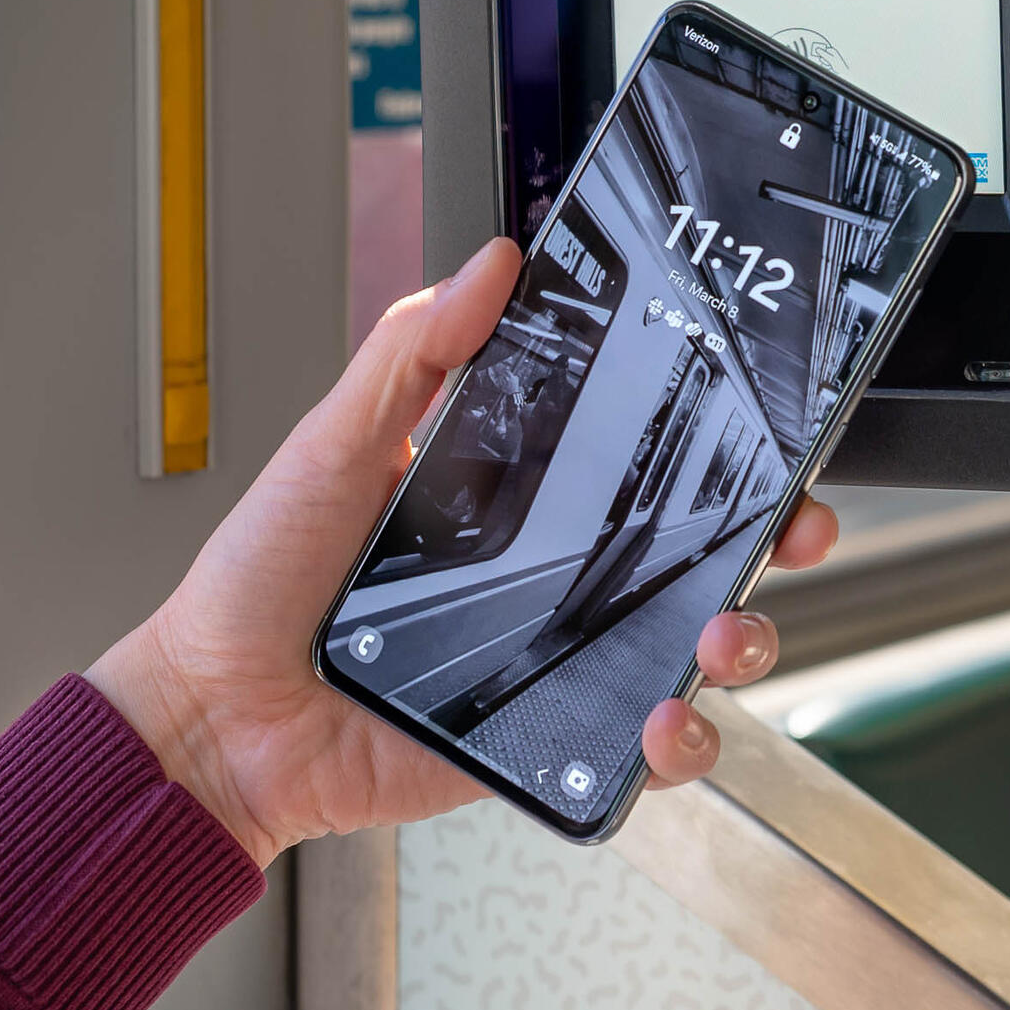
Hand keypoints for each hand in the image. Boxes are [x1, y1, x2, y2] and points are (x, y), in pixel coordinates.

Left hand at [88, 236, 840, 864]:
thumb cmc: (259, 583)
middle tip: (791, 525)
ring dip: (740, 637)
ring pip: (690, 647)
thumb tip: (491, 264)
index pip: (638, 457)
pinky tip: (665, 716)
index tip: (768, 423)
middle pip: (696, 551)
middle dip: (769, 537)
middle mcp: (549, 575)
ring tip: (723, 632)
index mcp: (512, 495)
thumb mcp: (335, 440)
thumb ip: (413, 352)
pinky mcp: (545, 741)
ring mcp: (555, 659)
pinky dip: (676, 738)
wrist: (217, 716)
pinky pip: (639, 746)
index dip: (717, 443)